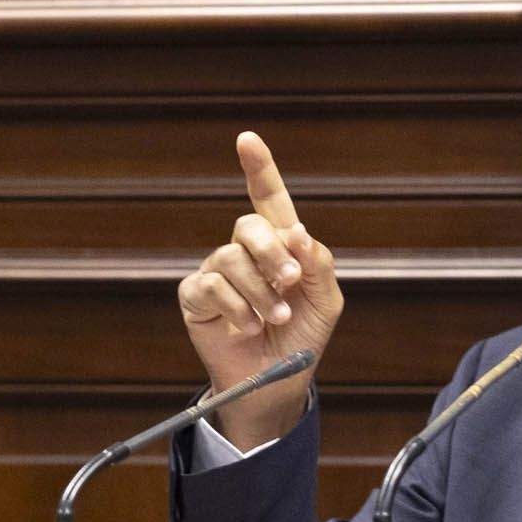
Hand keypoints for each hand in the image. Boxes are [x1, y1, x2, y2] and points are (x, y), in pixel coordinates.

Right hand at [177, 133, 341, 446]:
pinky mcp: (196, 297)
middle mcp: (245, 252)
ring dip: (259, 292)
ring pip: (231, 260)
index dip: (259, 168)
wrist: (278, 381)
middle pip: (248, 227)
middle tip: (290, 282)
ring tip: (275, 319)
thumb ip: (317, 263)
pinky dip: (236, 308)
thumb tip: (296, 232)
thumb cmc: (302, 338)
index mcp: (279, 245)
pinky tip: (249, 326)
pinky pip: (210, 286)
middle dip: (272, 252)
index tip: (247, 140)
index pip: (267, 199)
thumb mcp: (325, 300)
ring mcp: (218, 273)